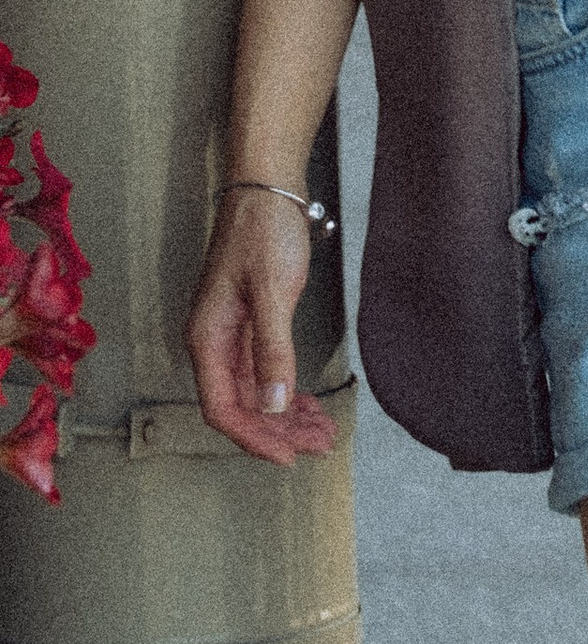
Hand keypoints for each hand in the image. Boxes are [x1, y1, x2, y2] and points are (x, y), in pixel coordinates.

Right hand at [186, 188, 336, 465]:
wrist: (268, 187)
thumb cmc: (264, 231)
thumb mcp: (273, 291)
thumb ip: (273, 350)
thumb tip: (274, 406)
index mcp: (207, 339)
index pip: (224, 409)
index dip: (255, 438)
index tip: (289, 456)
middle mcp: (212, 342)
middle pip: (240, 406)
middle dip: (278, 432)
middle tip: (319, 445)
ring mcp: (230, 334)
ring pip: (254, 392)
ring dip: (285, 416)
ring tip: (322, 431)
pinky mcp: (248, 323)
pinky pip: (262, 372)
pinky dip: (285, 390)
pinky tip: (307, 403)